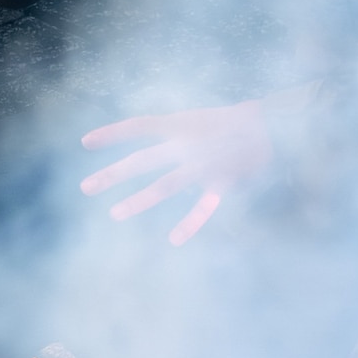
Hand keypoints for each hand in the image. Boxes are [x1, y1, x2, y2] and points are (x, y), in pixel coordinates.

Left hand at [79, 101, 274, 244]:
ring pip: (165, 186)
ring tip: (114, 213)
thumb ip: (172, 132)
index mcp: (179, 124)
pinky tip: (174, 239)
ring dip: (139, 200)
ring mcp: (202, 166)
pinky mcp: (222, 183)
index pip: (138, 126)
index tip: (85, 142)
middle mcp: (186, 145)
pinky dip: (190, 223)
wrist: (272, 125)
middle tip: (85, 187)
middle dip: (113, 174)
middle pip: (142, 161)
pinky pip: (204, 207)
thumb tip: (147, 138)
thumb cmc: (231, 122)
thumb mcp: (196, 119)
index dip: (112, 134)